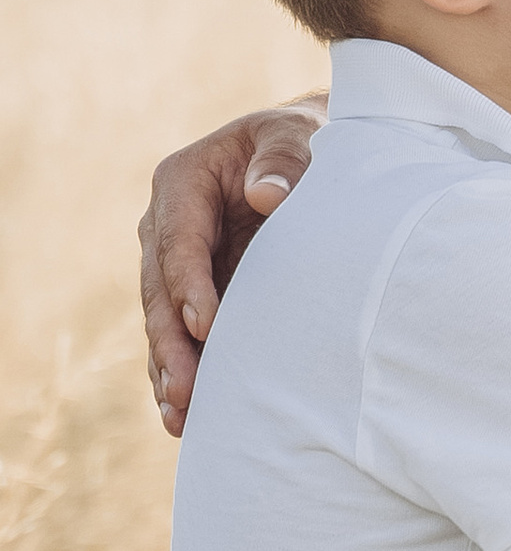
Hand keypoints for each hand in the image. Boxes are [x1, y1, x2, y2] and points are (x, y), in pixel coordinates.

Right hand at [139, 104, 319, 434]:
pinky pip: (183, 334)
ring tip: (181, 416)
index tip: (206, 326)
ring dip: (171, 368)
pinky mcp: (196, 290)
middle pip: (160, 291)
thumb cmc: (302, 139)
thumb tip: (266, 194)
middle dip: (172, 344)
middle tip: (184, 392)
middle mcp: (167, 224)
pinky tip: (187, 415)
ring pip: (165, 321)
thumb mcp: (294, 134)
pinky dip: (184, 370)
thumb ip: (284, 160)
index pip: (178, 240)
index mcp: (181, 182)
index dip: (188, 284)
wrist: (310, 152)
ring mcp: (176, 261)